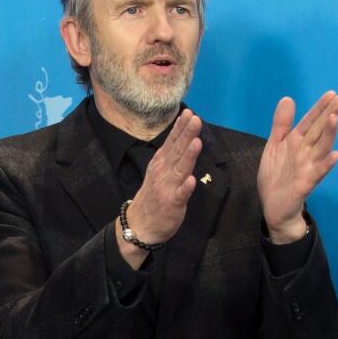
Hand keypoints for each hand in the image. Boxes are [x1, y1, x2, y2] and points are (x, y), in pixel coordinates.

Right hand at [122, 110, 203, 257]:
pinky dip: (185, 188)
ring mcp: (167, 188)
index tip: (189, 113)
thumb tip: (184, 133)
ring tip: (197, 142)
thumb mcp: (160, 170)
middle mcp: (163, 172)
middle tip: (195, 119)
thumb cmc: (154, 195)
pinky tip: (191, 180)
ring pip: (180, 169)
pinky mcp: (172, 204)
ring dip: (188, 156)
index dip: (180, 128)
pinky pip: (180, 195)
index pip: (172, 142)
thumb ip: (172, 154)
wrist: (140, 224)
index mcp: (161, 163)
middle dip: (186, 135)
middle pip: (177, 151)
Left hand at [258, 91, 337, 241]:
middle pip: (319, 131)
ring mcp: (307, 168)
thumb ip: (281, 124)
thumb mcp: (275, 146)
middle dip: (329, 115)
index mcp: (297, 142)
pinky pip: (318, 173)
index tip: (332, 93)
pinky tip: (335, 155)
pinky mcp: (305, 184)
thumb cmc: (276, 176)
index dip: (319, 108)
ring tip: (335, 119)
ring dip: (329, 134)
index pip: (310, 122)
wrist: (274, 207)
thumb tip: (288, 98)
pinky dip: (326, 165)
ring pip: (321, 149)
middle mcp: (306, 153)